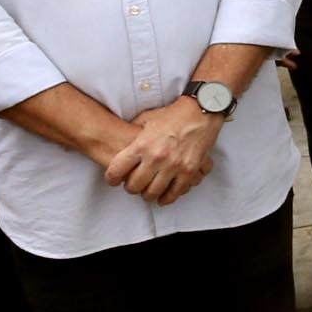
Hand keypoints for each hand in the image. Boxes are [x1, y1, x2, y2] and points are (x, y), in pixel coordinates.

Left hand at [100, 97, 220, 204]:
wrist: (200, 112)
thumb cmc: (172, 115)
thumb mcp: (145, 119)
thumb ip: (132, 134)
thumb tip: (122, 145)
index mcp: (141, 145)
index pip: (116, 171)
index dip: (111, 179)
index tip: (113, 180)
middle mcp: (156, 158)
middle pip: (134, 186)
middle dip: (130, 188)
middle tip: (132, 185)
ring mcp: (173, 166)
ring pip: (153, 193)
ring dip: (147, 194)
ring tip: (147, 192)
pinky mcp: (189, 171)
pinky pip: (175, 193)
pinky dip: (167, 198)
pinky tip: (163, 197)